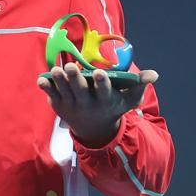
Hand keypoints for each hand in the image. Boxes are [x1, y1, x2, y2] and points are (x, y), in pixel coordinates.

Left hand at [37, 63, 157, 147]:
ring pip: (64, 92)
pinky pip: (51, 96)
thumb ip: (139, 86)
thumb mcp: (128, 100)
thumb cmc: (112, 107)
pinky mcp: (59, 105)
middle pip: (80, 91)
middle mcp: (88, 103)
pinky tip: (41, 79)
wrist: (94, 129)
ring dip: (59, 81)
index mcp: (105, 100)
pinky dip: (46, 88)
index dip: (102, 83)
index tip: (101, 72)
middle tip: (70, 66)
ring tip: (55, 70)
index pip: (104, 91)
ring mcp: (72, 105)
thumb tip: (153, 74)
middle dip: (75, 79)